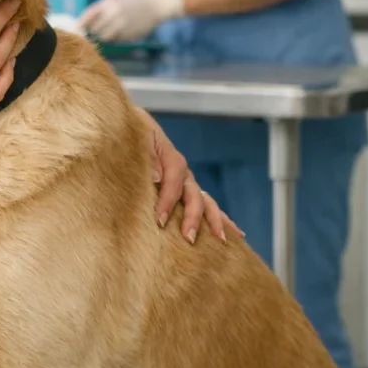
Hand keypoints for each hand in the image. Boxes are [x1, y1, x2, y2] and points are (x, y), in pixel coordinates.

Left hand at [79, 0, 183, 41]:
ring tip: (115, 28)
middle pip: (95, 29)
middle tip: (101, 28)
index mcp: (109, 2)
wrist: (157, 3)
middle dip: (95, 30)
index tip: (76, 29)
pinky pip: (116, 40)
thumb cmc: (135, 0)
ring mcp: (121, 25)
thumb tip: (85, 22)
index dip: (80, 23)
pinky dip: (117, 37)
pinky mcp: (129, 34)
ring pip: (105, 37)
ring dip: (106, 35)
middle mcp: (113, 14)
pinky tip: (126, 29)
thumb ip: (102, 9)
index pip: (88, 15)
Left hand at [139, 107, 243, 244]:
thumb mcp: (136, 144)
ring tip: (220, 240)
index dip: (168, 201)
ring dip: (213, 221)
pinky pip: (206, 204)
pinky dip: (221, 218)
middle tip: (188, 238)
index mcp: (170, 157)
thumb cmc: (131, 138)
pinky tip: (237, 234)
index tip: (161, 221)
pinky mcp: (188, 189)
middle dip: (193, 217)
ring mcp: (187, 180)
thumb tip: (155, 179)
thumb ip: (144, 160)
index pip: (173, 180)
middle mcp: (182, 170)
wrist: (133, 127)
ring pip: (206, 201)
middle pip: (193, 194)